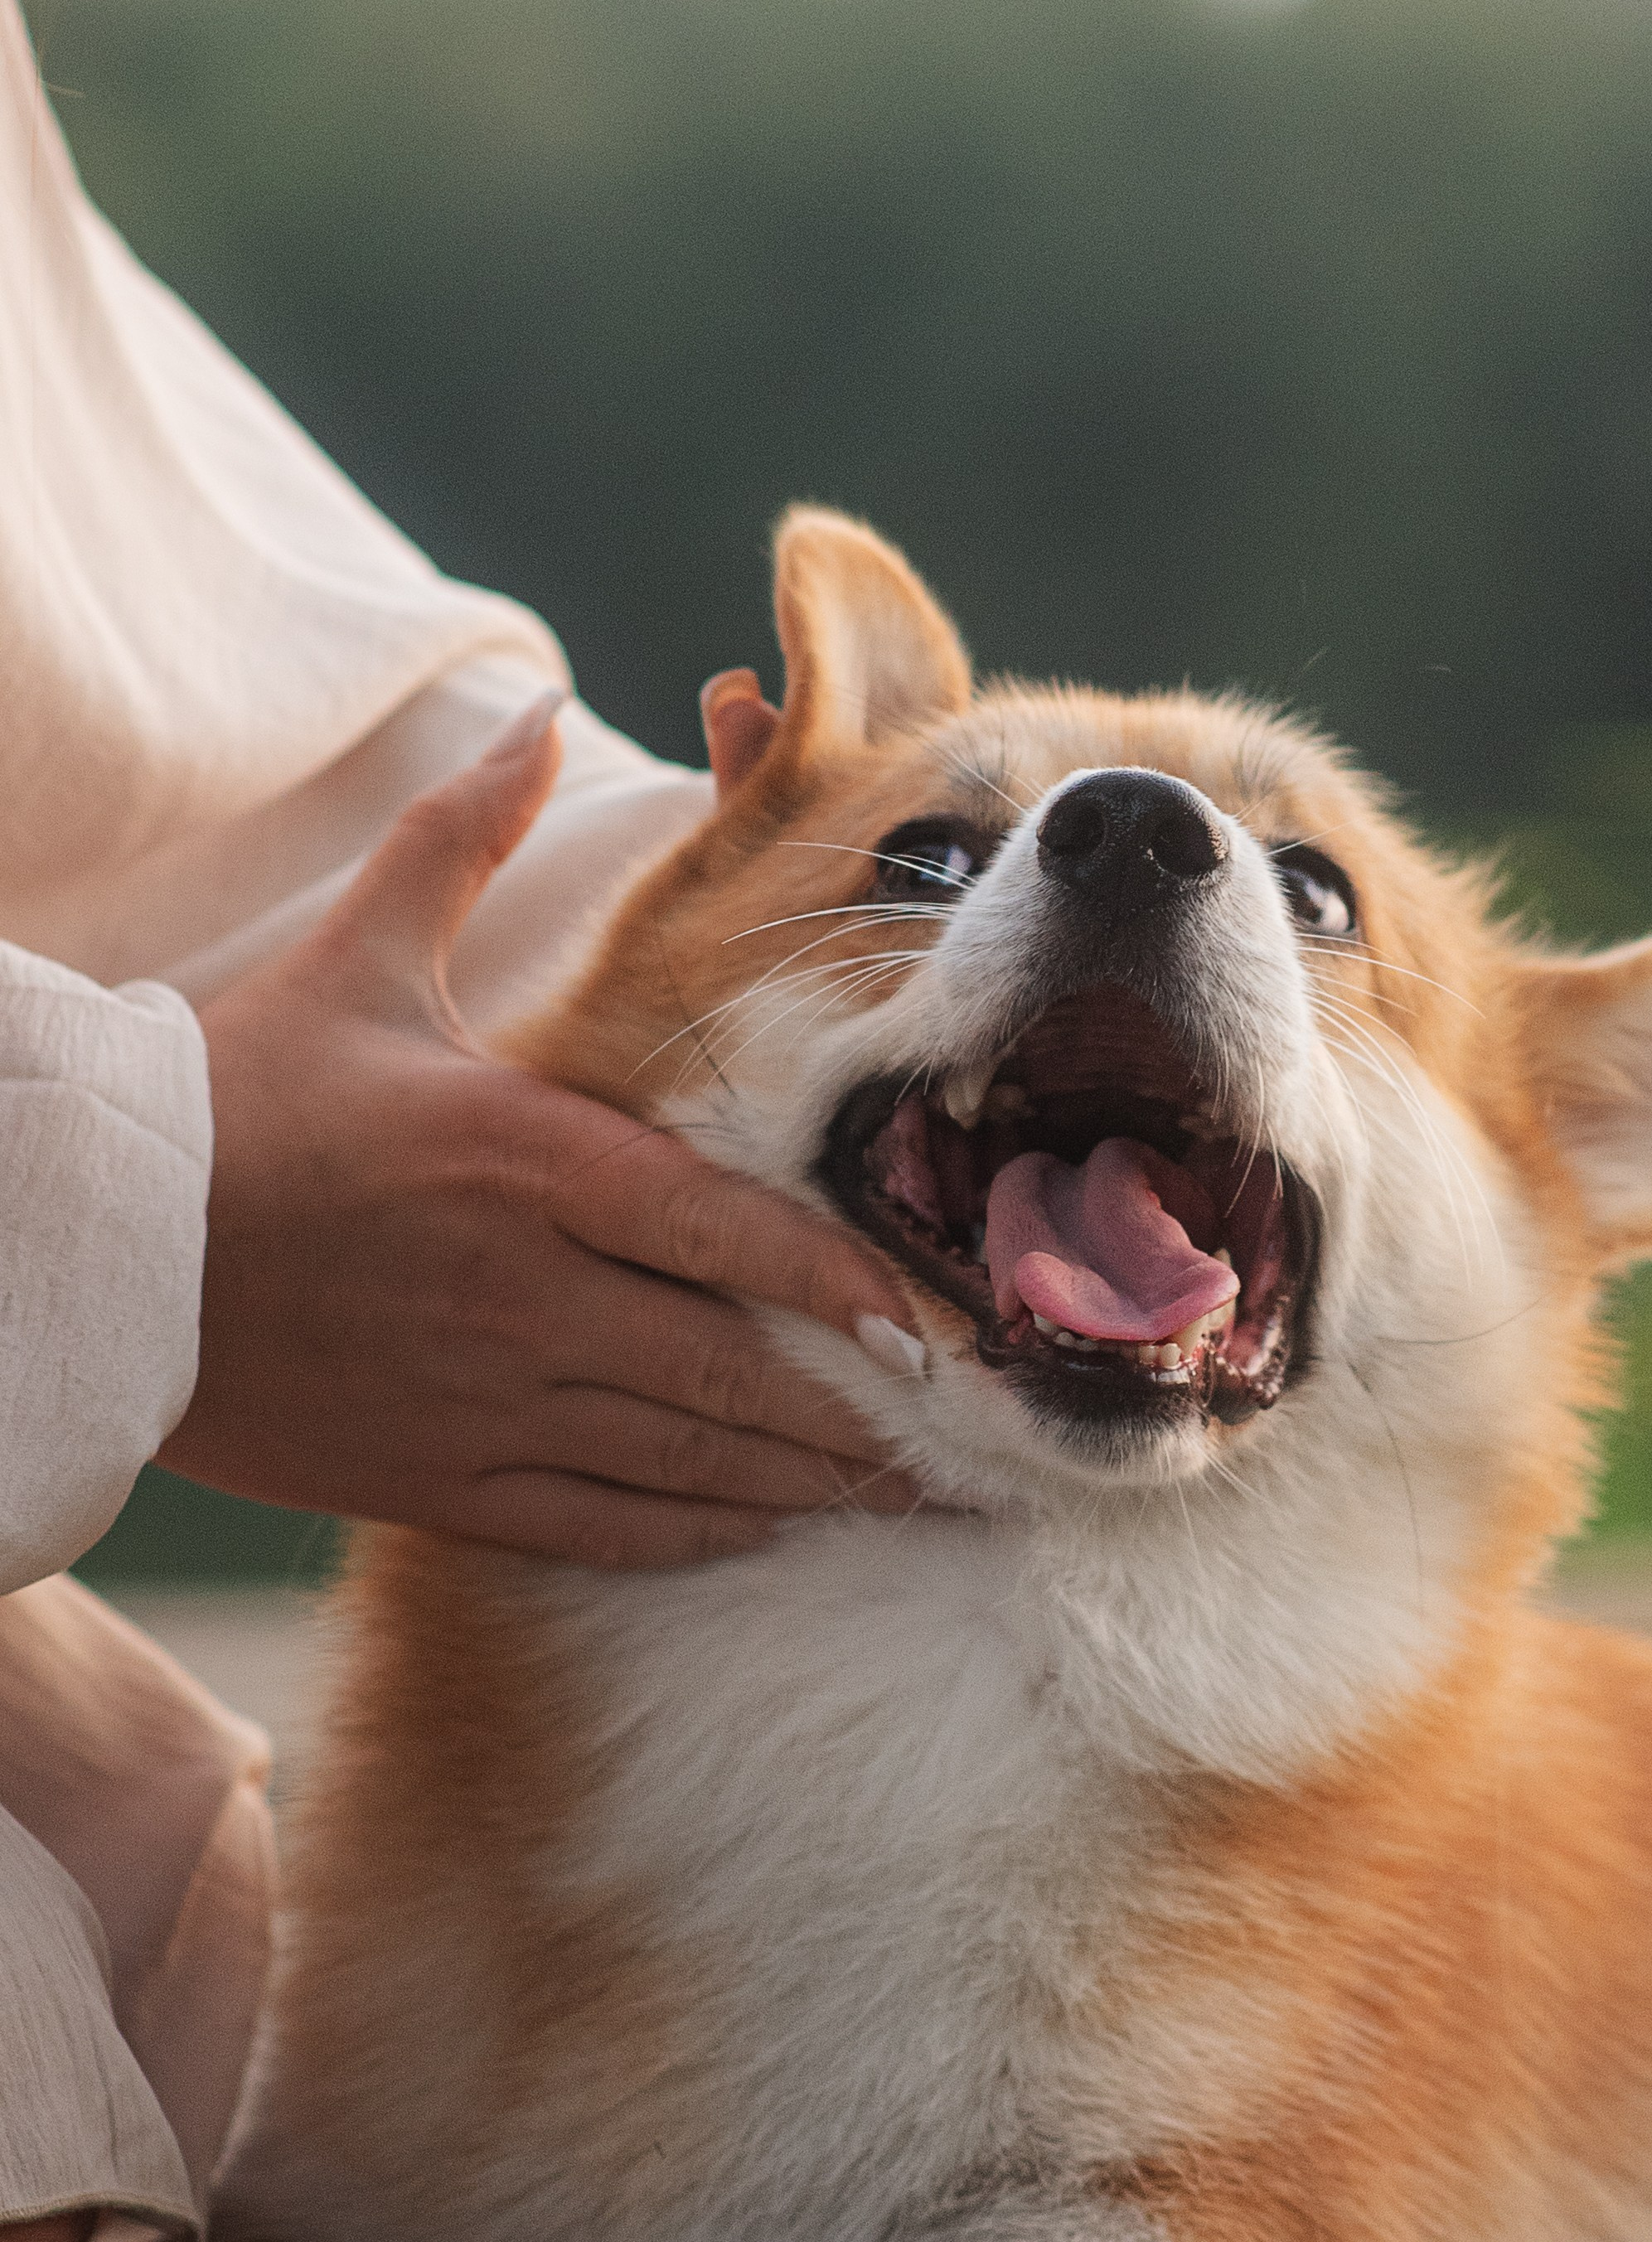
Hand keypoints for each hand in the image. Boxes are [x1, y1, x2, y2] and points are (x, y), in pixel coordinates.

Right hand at [161, 699, 929, 1564]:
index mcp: (522, 1159)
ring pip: (682, 1461)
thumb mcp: (356, 959)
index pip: (727, 1235)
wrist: (87, 1249)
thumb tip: (541, 711)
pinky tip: (757, 1524)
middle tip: (974, 1438)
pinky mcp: (434, 1478)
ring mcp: (481, 1400)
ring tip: (906, 1494)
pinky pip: (595, 1524)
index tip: (939, 1321)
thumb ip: (464, 840)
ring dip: (804, 1481)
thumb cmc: (235, 1098)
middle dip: (866, 1413)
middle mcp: (522, 1293)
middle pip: (733, 1372)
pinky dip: (688, 1530)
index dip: (846, 1287)